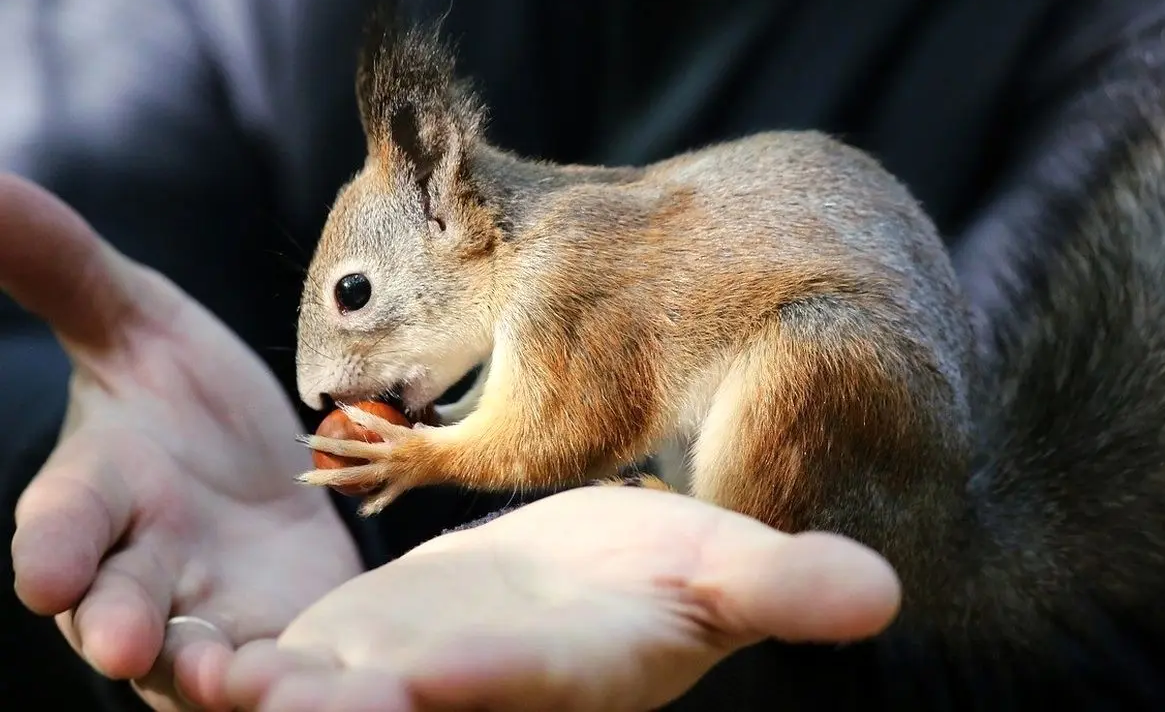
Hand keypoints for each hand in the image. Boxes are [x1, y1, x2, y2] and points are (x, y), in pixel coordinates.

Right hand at [1, 173, 361, 709]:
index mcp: (103, 493)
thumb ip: (68, 270)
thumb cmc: (180, 398)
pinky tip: (370, 691)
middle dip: (118, 623)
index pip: (61, 519)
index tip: (45, 568)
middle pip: (120, 607)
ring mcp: (216, 618)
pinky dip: (322, 688)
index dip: (51, 542)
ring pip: (209, 664)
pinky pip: (301, 675)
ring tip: (253, 686)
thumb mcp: (137, 323)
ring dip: (227, 679)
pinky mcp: (291, 638)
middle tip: (121, 643)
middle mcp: (145, 570)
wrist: (256, 463)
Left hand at [225, 485, 900, 711]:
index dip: (471, 683)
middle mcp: (468, 689)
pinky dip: (230, 658)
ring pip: (317, 700)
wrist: (583, 574)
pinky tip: (176, 630)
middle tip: (244, 690)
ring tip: (183, 661)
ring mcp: (397, 675)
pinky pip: (277, 666)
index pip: (518, 681)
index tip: (415, 678)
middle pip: (394, 710)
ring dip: (248, 694)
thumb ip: (782, 587)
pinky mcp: (348, 648)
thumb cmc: (661, 574)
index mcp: (561, 667)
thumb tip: (884, 595)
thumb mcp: (719, 570)